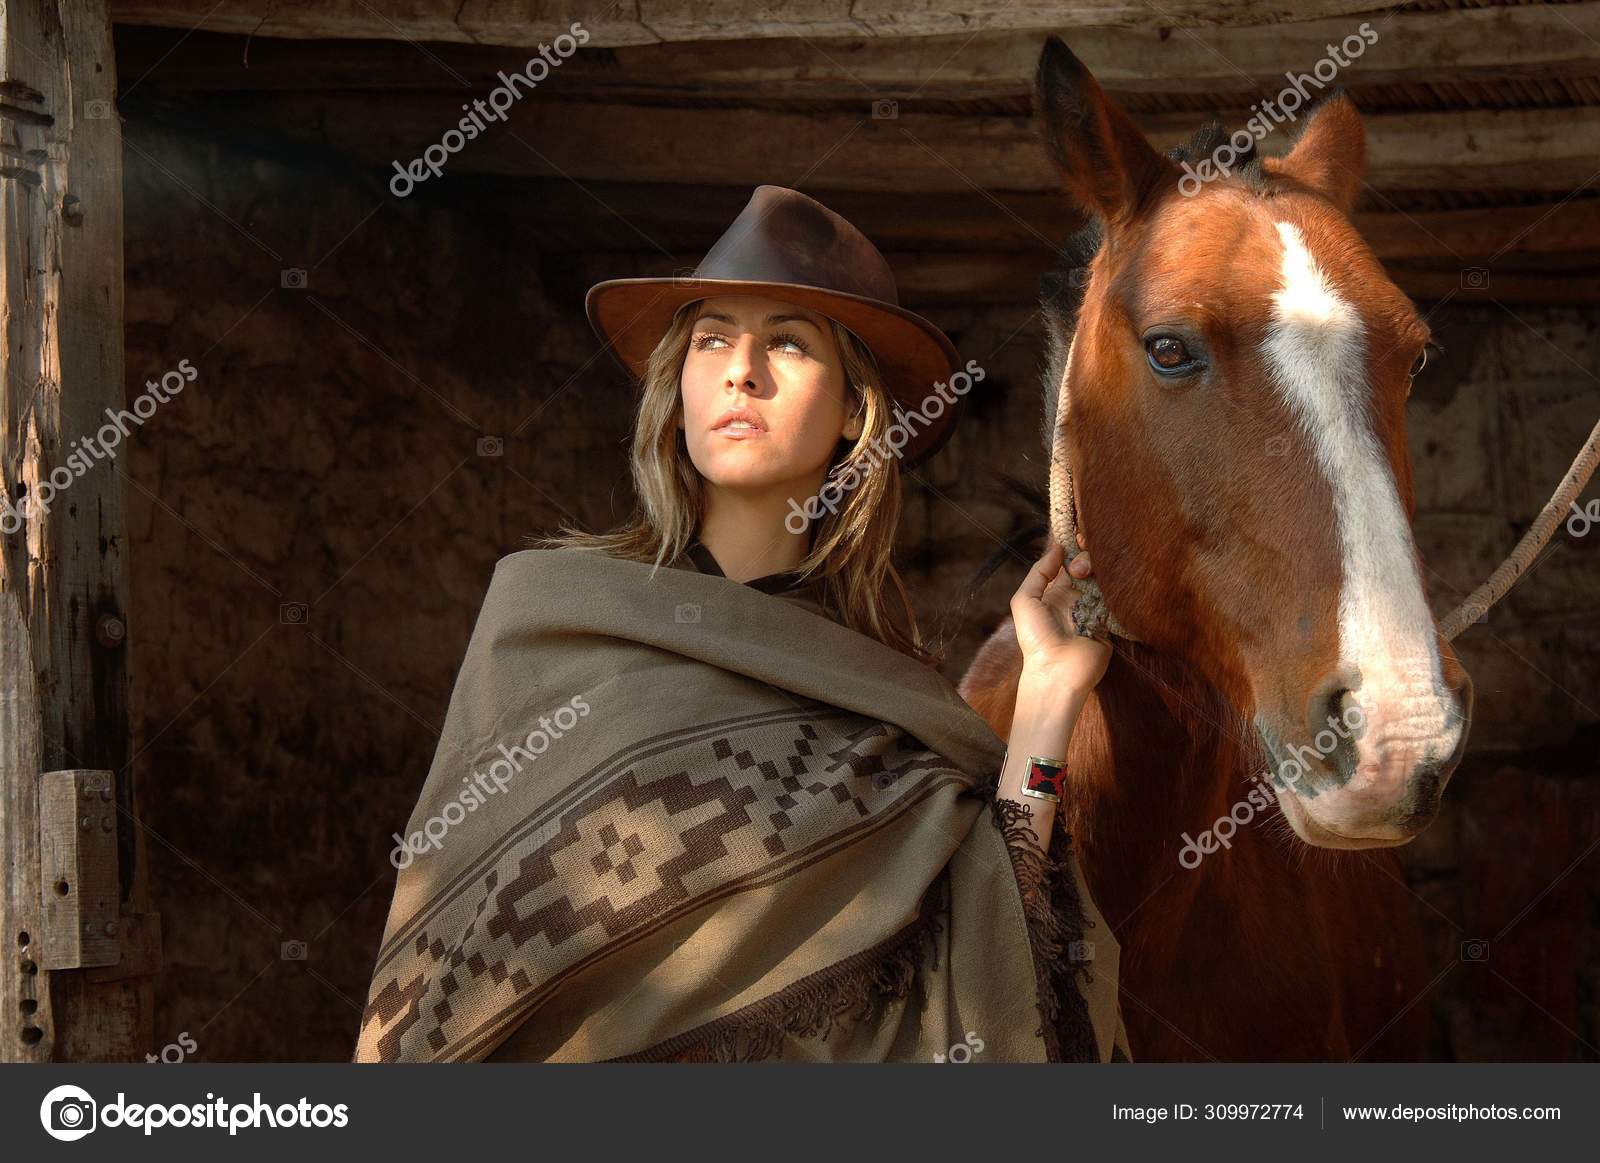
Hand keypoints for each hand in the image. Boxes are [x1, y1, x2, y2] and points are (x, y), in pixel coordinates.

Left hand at [1009, 534, 1112, 692]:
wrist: (1058, 671)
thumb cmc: (1036, 639)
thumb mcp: (1024, 601)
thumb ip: (1039, 573)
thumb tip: (1057, 548)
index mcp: (1055, 591)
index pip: (1067, 561)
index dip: (1072, 547)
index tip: (1076, 535)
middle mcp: (1077, 596)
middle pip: (1088, 565)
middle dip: (1085, 558)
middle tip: (1079, 568)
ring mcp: (1095, 607)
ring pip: (1104, 577)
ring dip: (1098, 570)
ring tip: (1087, 576)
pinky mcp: (1111, 619)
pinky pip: (1117, 596)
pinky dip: (1115, 585)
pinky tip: (1110, 579)